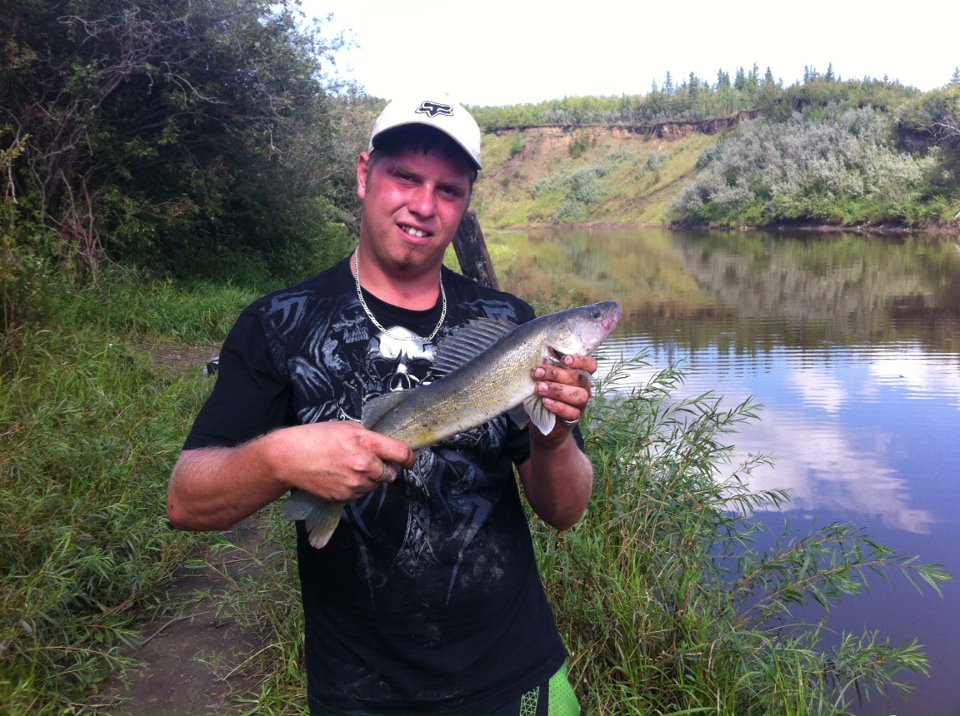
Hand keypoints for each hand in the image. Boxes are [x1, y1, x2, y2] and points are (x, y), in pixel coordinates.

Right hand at [269, 421, 414, 502]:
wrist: (289, 457)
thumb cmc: (316, 437)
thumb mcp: (347, 427)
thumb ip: (369, 436)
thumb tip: (385, 445)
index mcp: (367, 443)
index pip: (402, 454)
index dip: (409, 458)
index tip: (409, 460)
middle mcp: (365, 465)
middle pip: (390, 474)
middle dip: (384, 468)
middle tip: (369, 462)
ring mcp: (355, 483)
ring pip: (376, 486)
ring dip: (370, 479)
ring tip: (349, 468)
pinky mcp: (344, 497)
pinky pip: (360, 494)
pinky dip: (356, 488)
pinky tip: (341, 477)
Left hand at [531, 354, 596, 436]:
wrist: (544, 420)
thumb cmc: (546, 392)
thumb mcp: (547, 376)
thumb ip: (548, 364)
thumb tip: (541, 350)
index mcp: (580, 375)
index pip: (590, 365)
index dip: (581, 361)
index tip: (564, 360)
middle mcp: (584, 388)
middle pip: (579, 379)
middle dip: (557, 374)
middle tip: (538, 373)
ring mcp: (581, 404)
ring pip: (578, 395)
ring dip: (557, 390)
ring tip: (540, 388)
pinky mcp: (575, 418)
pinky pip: (572, 412)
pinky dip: (558, 406)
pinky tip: (545, 401)